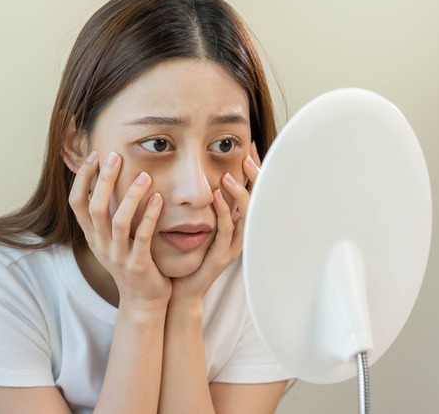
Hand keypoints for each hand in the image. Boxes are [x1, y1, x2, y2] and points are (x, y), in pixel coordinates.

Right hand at [68, 151, 171, 307]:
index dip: (82, 179)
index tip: (94, 155)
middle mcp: (101, 245)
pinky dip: (150, 217)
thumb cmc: (131, 262)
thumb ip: (108, 214)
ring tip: (145, 176)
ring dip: (131, 196)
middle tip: (116, 156)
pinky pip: (143, 237)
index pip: (77, 203)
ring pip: (118, 222)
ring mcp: (118, 256)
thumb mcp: (112, 239)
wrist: (143, 301)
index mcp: (93, 236)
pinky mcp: (138, 265)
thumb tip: (107, 179)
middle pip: (95, 208)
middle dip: (104, 180)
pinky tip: (158, 199)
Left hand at [170, 142, 261, 303]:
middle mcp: (240, 234)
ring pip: (245, 215)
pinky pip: (226, 230)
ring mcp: (233, 246)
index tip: (251, 148)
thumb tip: (205, 173)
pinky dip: (222, 212)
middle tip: (247, 158)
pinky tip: (216, 197)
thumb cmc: (189, 255)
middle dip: (255, 179)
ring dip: (238, 194)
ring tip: (228, 176)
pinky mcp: (221, 256)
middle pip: (258, 202)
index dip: (255, 172)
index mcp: (237, 225)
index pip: (253, 193)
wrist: (181, 290)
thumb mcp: (202, 224)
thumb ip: (208, 203)